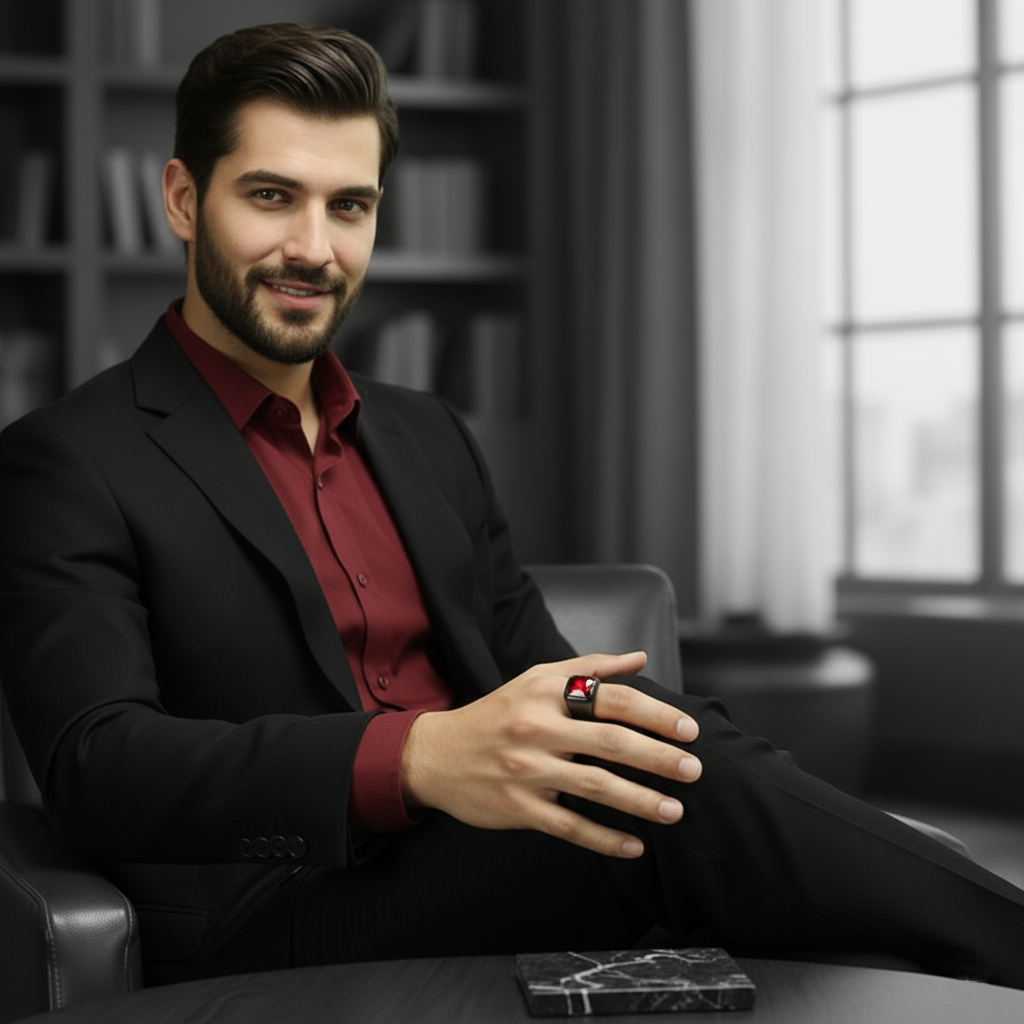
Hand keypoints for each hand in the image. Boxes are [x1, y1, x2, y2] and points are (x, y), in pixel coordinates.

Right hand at [400, 652, 701, 858]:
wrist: (435, 755)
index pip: (611, 698)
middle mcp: (536, 728)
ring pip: (595, 786)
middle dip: (657, 757)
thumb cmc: (495, 714)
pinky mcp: (518, 808)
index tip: (688, 729)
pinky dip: (605, 838)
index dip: (654, 714)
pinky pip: (570, 826)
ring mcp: (527, 771)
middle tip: (693, 770)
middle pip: (610, 742)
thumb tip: (639, 659)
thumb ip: (589, 668)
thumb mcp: (535, 680)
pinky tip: (635, 845)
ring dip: (640, 800)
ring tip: (675, 810)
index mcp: (544, 692)